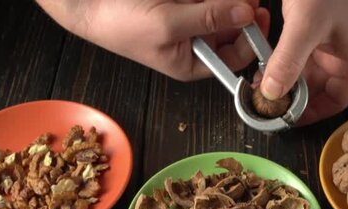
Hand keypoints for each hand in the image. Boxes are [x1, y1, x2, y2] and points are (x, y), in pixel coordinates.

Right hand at [36, 0, 269, 80]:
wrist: (89, 3)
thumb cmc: (121, 25)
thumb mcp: (167, 26)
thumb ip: (209, 19)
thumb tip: (246, 14)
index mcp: (194, 62)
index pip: (236, 56)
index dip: (251, 38)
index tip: (257, 14)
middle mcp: (197, 42)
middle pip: (233, 25)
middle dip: (238, 8)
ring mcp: (192, 17)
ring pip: (222, 5)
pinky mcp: (184, 1)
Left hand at [259, 0, 347, 124]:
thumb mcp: (305, 24)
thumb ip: (290, 61)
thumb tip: (273, 93)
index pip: (338, 99)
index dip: (314, 114)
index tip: (288, 120)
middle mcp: (341, 52)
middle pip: (318, 90)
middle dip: (293, 100)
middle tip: (267, 108)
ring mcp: (325, 41)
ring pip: (304, 75)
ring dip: (283, 84)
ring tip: (260, 91)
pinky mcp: (309, 30)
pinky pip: (294, 57)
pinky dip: (279, 65)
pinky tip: (262, 68)